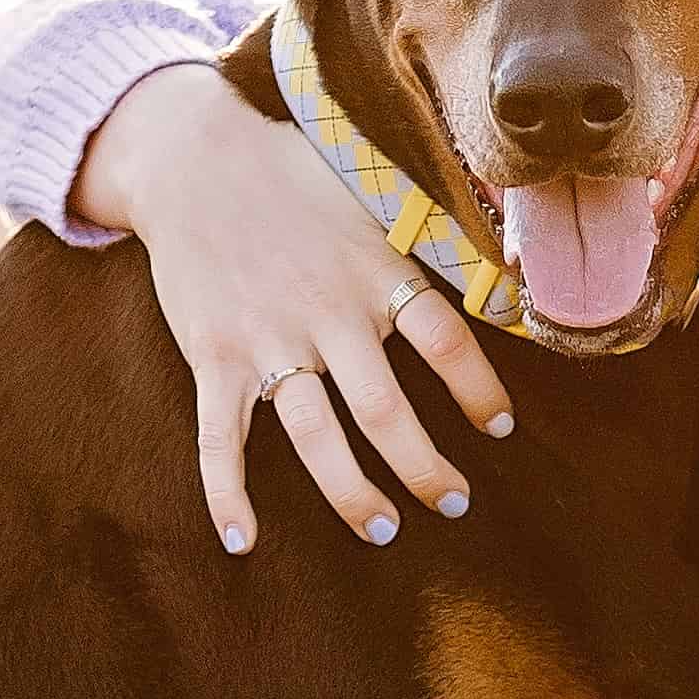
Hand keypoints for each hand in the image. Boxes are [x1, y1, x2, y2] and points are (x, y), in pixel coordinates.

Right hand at [76, 64, 516, 554]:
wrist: (191, 157)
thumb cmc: (291, 173)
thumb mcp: (369, 188)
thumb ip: (430, 231)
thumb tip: (507, 258)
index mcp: (373, 271)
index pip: (445, 339)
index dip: (477, 388)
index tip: (497, 427)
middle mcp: (326, 312)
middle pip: (385, 409)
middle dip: (424, 466)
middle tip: (454, 503)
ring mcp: (267, 339)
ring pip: (315, 435)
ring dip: (351, 493)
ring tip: (383, 530)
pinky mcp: (214, 356)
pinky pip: (220, 439)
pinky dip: (227, 494)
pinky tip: (242, 541)